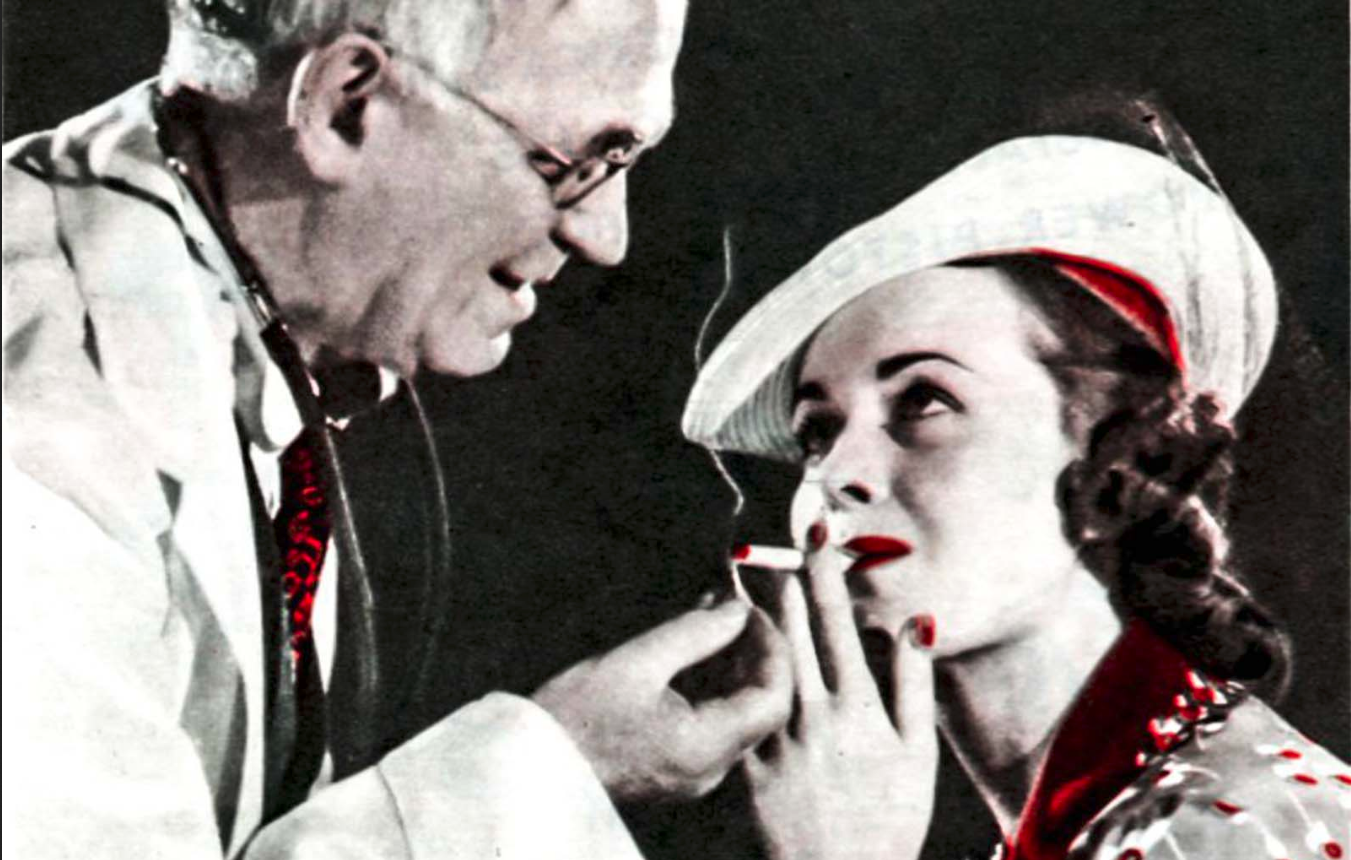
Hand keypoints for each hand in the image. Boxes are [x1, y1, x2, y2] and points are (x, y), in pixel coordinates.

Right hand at [532, 599, 791, 803]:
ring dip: (731, 664)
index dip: (772, 649)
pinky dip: (710, 683)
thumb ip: (695, 632)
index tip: (751, 611)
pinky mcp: (677, 767)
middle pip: (760, 707)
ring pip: (736, 713)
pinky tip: (692, 646)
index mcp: (706, 747)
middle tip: (735, 606)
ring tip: (711, 615)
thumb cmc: (574, 717)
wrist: (527, 766)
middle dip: (753, 652)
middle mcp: (710, 770)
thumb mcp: (636, 661)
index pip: (773, 698)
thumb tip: (736, 608)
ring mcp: (695, 773)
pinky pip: (712, 722)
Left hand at [744, 539, 937, 859]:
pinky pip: (733, 706)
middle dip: (774, 581)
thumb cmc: (890, 821)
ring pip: (755, 663)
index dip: (826, 574)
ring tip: (732, 577)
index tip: (815, 534)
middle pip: (789, 632)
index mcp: (858, 706)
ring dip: (745, 615)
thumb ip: (914, 685)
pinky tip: (717, 643)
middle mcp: (813, 714)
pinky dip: (726, 668)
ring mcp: (777, 738)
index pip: (837, 623)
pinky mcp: (749, 763)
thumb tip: (912, 624)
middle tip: (757, 538)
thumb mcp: (918, 754)